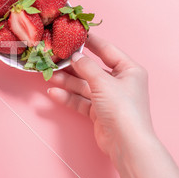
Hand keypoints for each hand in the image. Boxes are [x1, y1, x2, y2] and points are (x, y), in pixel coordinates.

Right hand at [48, 33, 152, 155]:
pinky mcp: (98, 112)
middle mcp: (119, 82)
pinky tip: (54, 93)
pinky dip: (68, 97)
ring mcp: (108, 98)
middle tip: (55, 58)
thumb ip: (86, 67)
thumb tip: (74, 55)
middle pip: (91, 69)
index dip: (91, 42)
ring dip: (67, 81)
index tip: (75, 34)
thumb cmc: (122, 108)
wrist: (125, 143)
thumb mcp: (103, 82)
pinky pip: (80, 100)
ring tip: (50, 75)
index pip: (107, 50)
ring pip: (83, 85)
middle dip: (73, 66)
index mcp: (128, 70)